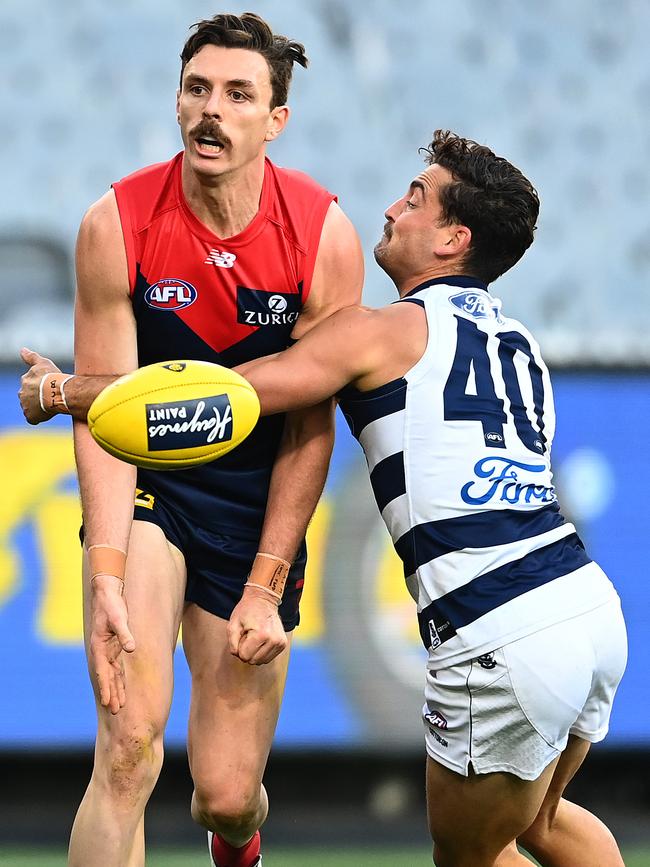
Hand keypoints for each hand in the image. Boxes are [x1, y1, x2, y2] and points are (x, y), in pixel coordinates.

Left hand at [18, 347, 60, 424]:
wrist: (58, 392)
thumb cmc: (52, 376)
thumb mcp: (43, 363)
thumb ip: (31, 357)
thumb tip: (22, 350)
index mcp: (25, 380)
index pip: (29, 384)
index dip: (39, 386)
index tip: (48, 387)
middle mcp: (22, 393)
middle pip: (28, 397)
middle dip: (36, 397)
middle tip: (50, 397)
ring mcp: (25, 405)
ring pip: (30, 407)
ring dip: (38, 407)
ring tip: (50, 405)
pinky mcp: (30, 416)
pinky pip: (32, 418)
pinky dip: (38, 417)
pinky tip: (47, 414)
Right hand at [88, 574, 135, 713]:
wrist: (108, 592)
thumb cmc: (112, 605)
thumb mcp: (119, 618)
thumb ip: (125, 634)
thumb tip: (131, 649)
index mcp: (99, 646)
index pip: (103, 672)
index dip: (106, 688)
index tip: (108, 703)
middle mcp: (102, 651)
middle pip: (107, 677)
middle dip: (111, 694)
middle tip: (115, 712)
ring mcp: (107, 650)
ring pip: (112, 674)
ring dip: (115, 689)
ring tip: (118, 706)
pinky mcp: (114, 646)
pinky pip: (116, 666)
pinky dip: (119, 678)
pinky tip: (122, 688)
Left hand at [227, 587, 287, 664]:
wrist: (264, 599)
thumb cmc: (246, 611)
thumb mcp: (233, 624)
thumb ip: (232, 642)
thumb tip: (237, 655)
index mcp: (261, 635)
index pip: (244, 656)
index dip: (239, 648)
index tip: (242, 635)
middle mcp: (273, 640)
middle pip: (253, 661)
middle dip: (247, 651)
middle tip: (248, 636)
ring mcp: (280, 642)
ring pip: (261, 661)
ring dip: (255, 652)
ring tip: (255, 637)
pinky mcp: (283, 644)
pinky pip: (268, 658)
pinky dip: (262, 651)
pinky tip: (261, 640)